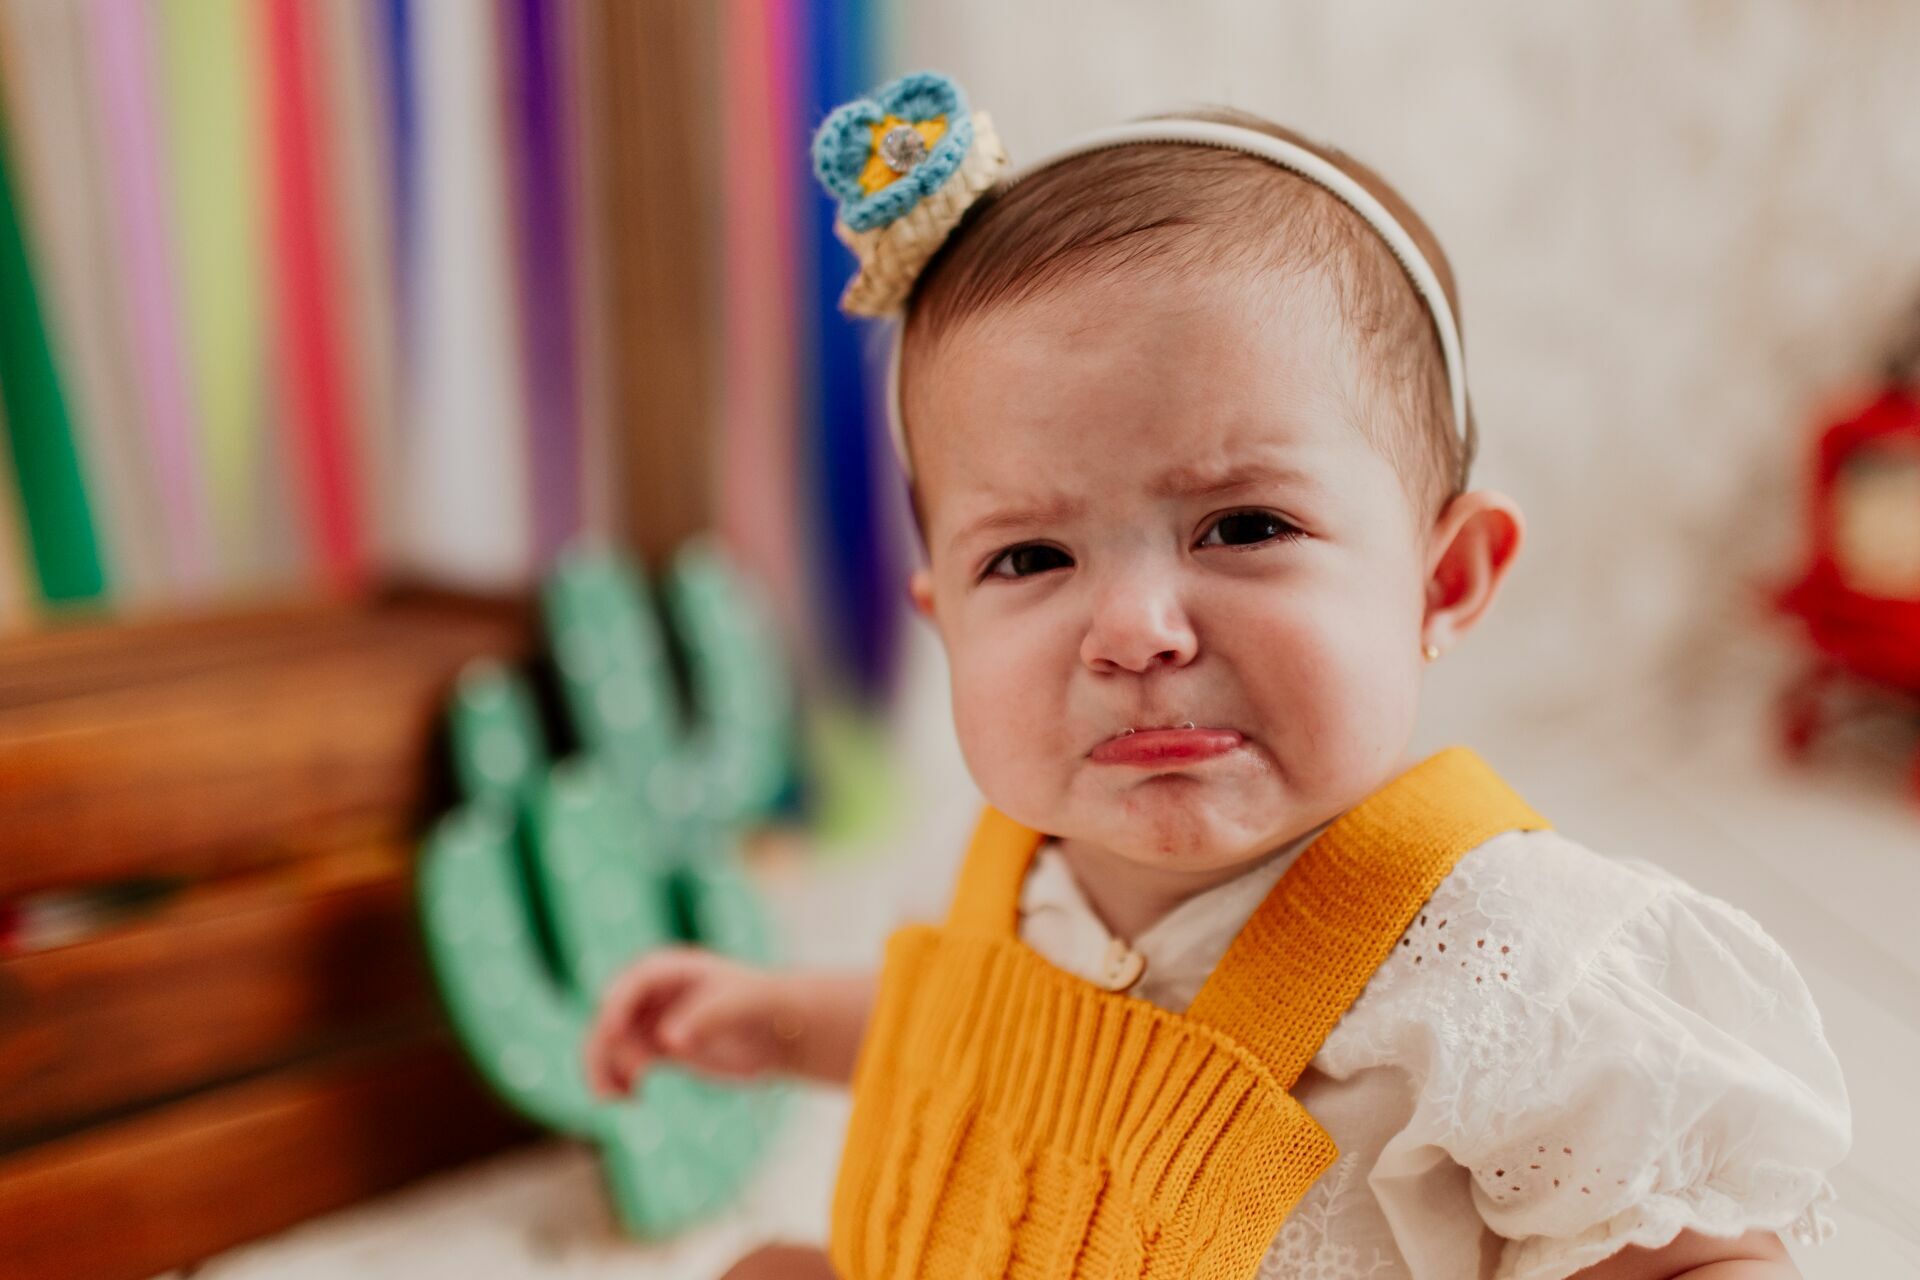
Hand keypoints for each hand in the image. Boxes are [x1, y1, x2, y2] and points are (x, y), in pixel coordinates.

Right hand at [583, 947, 801, 1096]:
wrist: (782, 1032)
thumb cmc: (766, 1007)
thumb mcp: (742, 1005)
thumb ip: (708, 1017)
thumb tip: (668, 1041)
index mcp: (673, 970)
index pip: (634, 982)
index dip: (618, 1005)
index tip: (613, 1035)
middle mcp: (655, 993)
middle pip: (612, 1015)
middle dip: (606, 1047)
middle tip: (620, 1082)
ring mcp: (653, 1021)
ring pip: (610, 1045)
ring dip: (603, 1069)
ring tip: (612, 1099)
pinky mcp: (659, 1050)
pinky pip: (625, 1065)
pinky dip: (619, 1082)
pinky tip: (631, 1101)